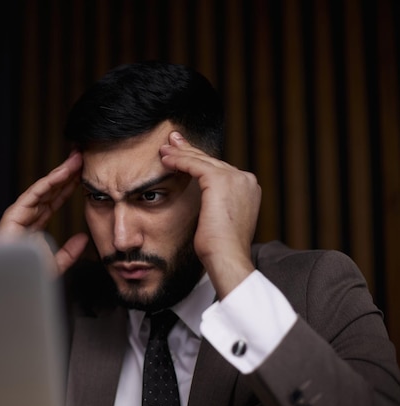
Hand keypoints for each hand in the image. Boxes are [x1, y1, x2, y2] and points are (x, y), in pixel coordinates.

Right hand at [0, 151, 88, 275]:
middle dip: (67, 174)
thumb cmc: (28, 276)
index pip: (55, 200)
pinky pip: (35, 193)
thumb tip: (83, 239)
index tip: (83, 175)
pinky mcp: (14, 214)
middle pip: (50, 190)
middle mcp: (27, 216)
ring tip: (76, 160)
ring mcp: (20, 213)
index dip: (69, 186)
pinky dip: (49, 181)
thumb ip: (69, 252)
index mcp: (35, 224)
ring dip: (61, 172)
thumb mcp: (55, 264)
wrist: (12, 284)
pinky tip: (63, 172)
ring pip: (44, 188)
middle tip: (82, 158)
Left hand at [159, 131, 260, 298]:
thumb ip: (217, 204)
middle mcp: (246, 180)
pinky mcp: (221, 180)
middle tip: (172, 141)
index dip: (199, 160)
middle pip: (211, 160)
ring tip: (164, 149)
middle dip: (189, 150)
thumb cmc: (220, 247)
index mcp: (248, 189)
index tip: (182, 154)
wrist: (226, 257)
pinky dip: (179, 160)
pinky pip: (194, 164)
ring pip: (202, 160)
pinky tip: (166, 159)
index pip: (219, 169)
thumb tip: (206, 202)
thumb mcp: (220, 220)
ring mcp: (236, 178)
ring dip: (180, 153)